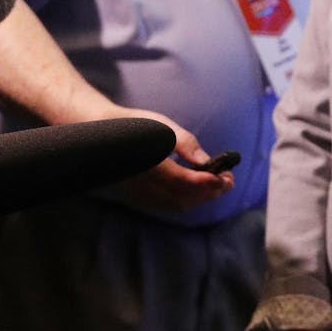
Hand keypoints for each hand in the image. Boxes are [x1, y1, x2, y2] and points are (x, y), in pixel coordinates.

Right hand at [105, 108, 233, 212]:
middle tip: (228, 179)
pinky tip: (199, 187)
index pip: (182, 181)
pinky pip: (169, 204)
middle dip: (210, 191)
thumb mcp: (161, 126)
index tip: (226, 176)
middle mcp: (142, 184)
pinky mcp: (140, 198)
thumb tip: (207, 162)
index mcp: (146, 163)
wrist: (102, 136)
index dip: (207, 182)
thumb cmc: (134, 126)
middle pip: (183, 198)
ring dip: (202, 197)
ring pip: (178, 204)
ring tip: (219, 182)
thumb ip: (184, 143)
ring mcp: (139, 194)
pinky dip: (189, 198)